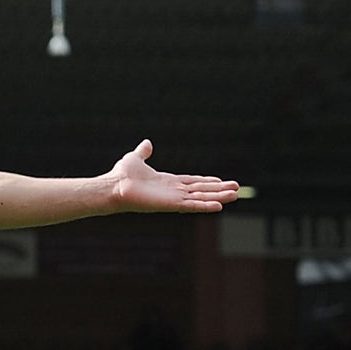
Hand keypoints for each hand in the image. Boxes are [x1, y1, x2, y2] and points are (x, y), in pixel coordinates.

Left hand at [109, 140, 237, 213]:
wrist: (113, 186)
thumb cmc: (121, 175)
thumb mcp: (135, 158)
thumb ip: (143, 152)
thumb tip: (147, 143)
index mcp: (168, 182)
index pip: (192, 181)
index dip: (207, 181)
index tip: (221, 181)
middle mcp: (173, 191)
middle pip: (201, 190)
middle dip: (218, 190)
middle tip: (236, 190)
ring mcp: (173, 199)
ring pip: (200, 197)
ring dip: (218, 197)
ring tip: (235, 195)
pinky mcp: (170, 205)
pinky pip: (191, 205)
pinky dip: (205, 206)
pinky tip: (219, 206)